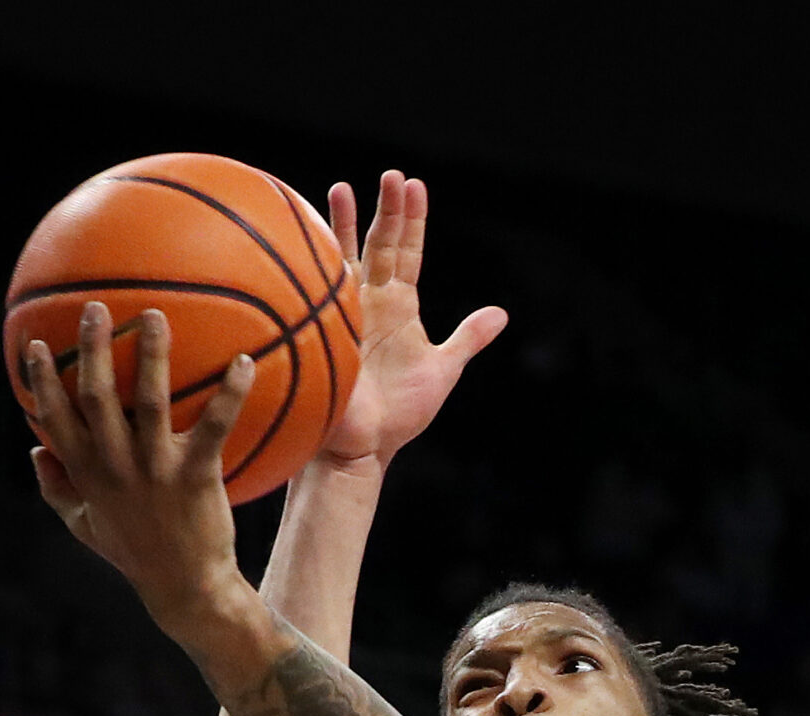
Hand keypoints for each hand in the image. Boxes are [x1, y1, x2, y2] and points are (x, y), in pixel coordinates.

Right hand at [25, 303, 255, 633]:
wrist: (185, 589)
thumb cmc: (135, 554)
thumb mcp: (84, 527)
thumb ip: (56, 489)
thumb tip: (34, 451)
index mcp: (88, 475)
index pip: (55, 420)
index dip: (43, 381)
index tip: (38, 344)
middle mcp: (117, 467)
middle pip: (96, 397)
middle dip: (93, 348)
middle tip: (96, 308)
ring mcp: (156, 470)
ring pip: (149, 401)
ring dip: (152, 355)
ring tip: (156, 315)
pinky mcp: (197, 476)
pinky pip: (215, 426)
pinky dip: (232, 393)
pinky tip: (245, 360)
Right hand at [313, 171, 506, 471]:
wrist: (365, 447)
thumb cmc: (400, 414)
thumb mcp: (443, 369)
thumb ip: (468, 339)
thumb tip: (501, 314)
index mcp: (400, 307)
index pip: (408, 252)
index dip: (412, 220)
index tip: (414, 185)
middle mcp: (371, 302)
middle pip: (379, 244)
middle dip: (384, 209)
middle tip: (390, 175)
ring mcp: (345, 314)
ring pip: (344, 258)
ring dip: (342, 224)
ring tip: (343, 187)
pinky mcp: (326, 332)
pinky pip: (321, 291)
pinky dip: (316, 264)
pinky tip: (308, 235)